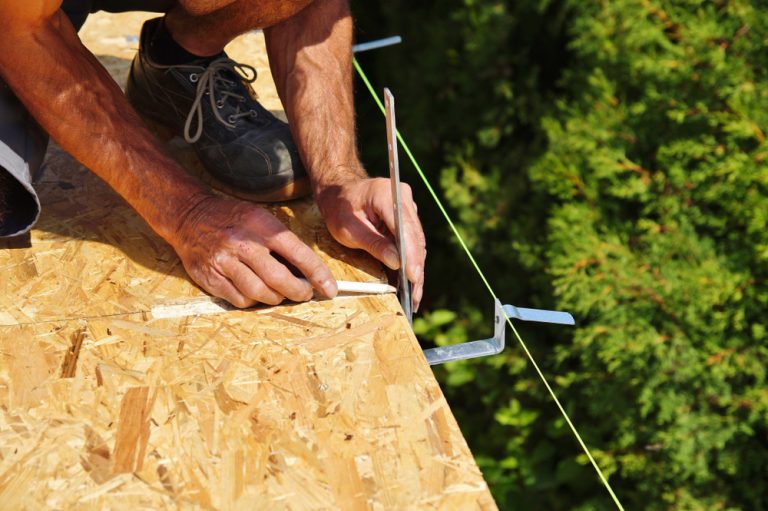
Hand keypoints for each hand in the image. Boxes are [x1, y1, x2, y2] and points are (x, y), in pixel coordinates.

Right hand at [170, 195, 336, 307]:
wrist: (189, 216)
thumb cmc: (232, 218)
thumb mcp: (261, 218)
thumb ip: (282, 242)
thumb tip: (309, 271)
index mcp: (261, 225)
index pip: (298, 253)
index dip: (317, 274)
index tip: (329, 288)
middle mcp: (243, 244)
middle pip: (279, 279)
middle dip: (298, 292)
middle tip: (305, 294)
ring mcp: (224, 262)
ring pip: (260, 294)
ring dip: (277, 298)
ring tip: (281, 294)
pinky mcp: (210, 277)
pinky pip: (240, 300)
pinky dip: (253, 302)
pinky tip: (256, 293)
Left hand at [316, 177, 425, 310]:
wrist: (340, 189)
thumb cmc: (339, 207)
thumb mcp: (348, 229)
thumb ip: (373, 244)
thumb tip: (397, 262)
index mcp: (386, 195)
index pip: (405, 229)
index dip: (411, 256)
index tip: (413, 277)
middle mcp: (403, 197)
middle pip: (415, 238)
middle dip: (416, 269)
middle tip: (414, 296)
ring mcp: (408, 206)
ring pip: (417, 242)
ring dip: (416, 268)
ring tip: (413, 295)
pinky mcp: (407, 216)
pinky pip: (412, 241)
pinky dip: (411, 260)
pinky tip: (410, 282)